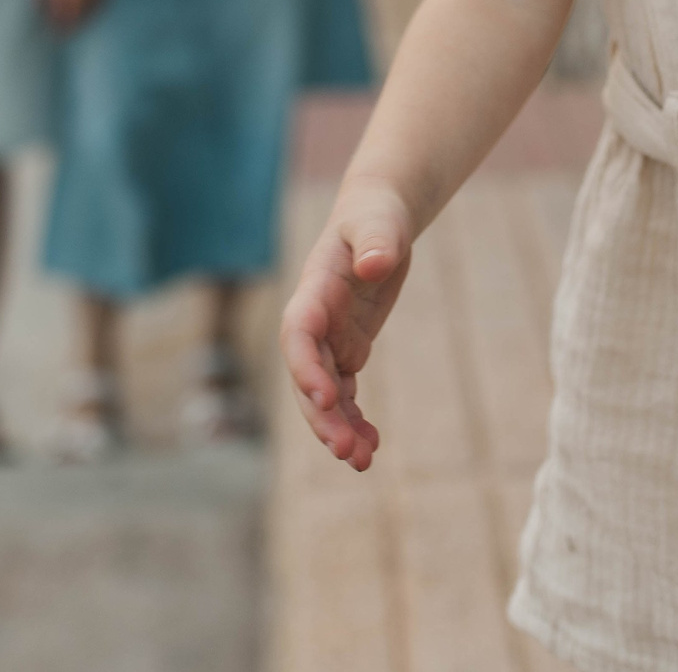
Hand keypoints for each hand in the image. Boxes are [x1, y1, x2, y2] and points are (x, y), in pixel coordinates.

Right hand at [279, 177, 412, 470]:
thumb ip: (376, 241)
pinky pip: (346, 396)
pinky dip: (355, 422)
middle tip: (348, 451)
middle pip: (308, 377)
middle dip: (323, 416)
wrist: (376, 220)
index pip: (298, 333)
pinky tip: (373, 447)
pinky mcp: (347, 351)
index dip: (305, 367)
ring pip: (325, 395)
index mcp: (314, 289)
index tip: (327, 397)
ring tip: (363, 461)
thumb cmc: (376, 215)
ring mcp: (330, 340)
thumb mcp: (379, 221)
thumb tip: (375, 264)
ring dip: (338, 429)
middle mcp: (315, 322)